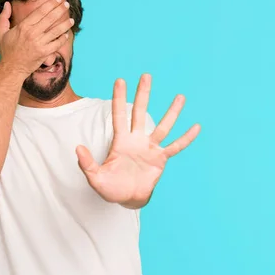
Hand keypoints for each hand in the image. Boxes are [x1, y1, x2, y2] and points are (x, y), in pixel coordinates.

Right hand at [0, 0, 73, 76]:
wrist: (12, 68)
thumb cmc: (7, 51)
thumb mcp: (2, 32)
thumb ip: (4, 17)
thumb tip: (7, 3)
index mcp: (23, 26)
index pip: (40, 11)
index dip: (50, 4)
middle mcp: (32, 33)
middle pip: (50, 18)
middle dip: (60, 10)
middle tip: (67, 4)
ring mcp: (39, 43)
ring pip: (56, 30)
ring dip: (65, 24)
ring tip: (72, 19)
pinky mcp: (44, 53)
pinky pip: (57, 43)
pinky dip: (63, 38)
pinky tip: (67, 34)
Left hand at [76, 74, 200, 208]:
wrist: (128, 199)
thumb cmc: (111, 187)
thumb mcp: (95, 178)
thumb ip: (87, 164)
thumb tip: (78, 148)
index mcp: (120, 141)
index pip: (119, 115)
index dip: (119, 99)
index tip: (120, 80)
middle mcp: (136, 140)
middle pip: (140, 113)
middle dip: (143, 95)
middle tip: (146, 76)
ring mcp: (150, 148)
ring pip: (163, 127)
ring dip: (172, 112)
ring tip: (180, 97)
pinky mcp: (160, 159)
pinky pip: (175, 147)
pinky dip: (185, 138)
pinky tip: (196, 127)